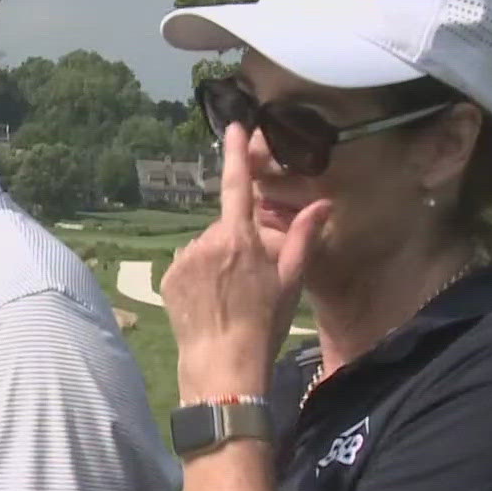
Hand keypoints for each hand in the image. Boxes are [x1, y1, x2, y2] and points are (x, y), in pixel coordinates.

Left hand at [160, 122, 330, 401]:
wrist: (221, 364)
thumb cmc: (263, 324)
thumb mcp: (290, 280)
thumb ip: (304, 237)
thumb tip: (324, 204)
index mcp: (239, 238)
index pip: (237, 185)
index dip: (236, 154)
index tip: (233, 126)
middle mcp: (206, 241)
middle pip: (225, 227)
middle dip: (237, 241)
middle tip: (251, 278)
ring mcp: (183, 260)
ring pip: (204, 247)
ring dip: (216, 260)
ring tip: (230, 295)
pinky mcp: (167, 278)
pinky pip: (187, 265)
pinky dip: (198, 275)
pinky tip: (210, 301)